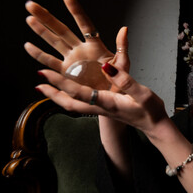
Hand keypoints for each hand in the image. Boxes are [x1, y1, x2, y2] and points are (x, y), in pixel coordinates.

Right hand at [24, 0, 129, 81]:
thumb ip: (123, 47)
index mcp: (95, 47)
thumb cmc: (119, 81)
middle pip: (62, 30)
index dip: (75, 11)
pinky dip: (39, 55)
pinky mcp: (66, 72)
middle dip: (47, 17)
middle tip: (32, 5)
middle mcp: (81, 50)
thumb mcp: (123, 64)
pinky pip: (50, 62)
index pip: (84, 25)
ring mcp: (72, 60)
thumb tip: (124, 29)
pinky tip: (29, 46)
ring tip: (29, 19)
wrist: (111, 98)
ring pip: (54, 42)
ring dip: (41, 31)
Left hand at [36, 63, 168, 133]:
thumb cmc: (150, 110)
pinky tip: (67, 91)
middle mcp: (101, 108)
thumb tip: (106, 66)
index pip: (79, 93)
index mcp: (108, 103)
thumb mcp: (142, 93)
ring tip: (45, 88)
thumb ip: (125, 80)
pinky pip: (81, 104)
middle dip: (53, 93)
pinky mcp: (104, 108)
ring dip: (58, 96)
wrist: (154, 125)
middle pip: (70, 103)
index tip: (45, 73)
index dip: (61, 83)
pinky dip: (69, 97)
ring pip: (73, 105)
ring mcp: (101, 110)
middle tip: (38, 83)